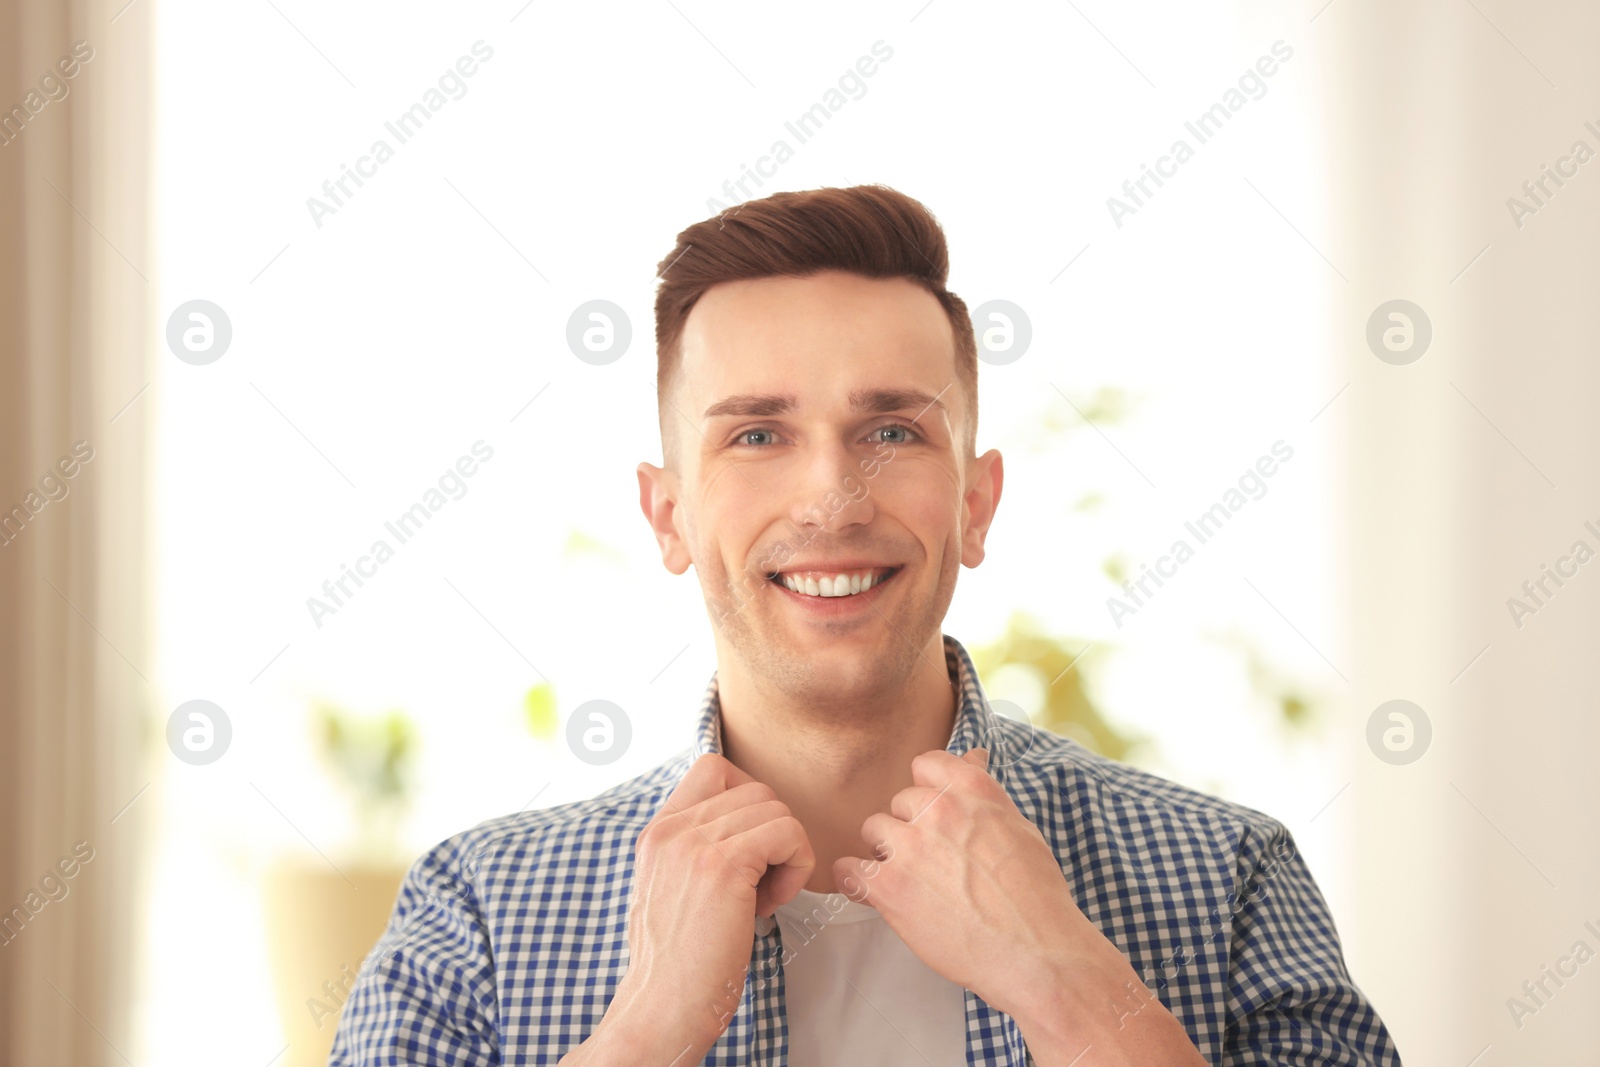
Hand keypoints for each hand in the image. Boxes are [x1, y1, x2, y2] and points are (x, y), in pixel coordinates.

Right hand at [574, 754, 813, 1065]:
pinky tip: (772, 903)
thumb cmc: (678, 962)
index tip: (751, 847)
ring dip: (787, 854)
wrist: (662, 1007)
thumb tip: (750, 827)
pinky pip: (789, 834)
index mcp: (658, 831)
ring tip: (764, 898)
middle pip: (757, 790)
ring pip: (777, 809)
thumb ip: (696, 850)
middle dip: (773, 835)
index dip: (748, 798)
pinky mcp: (724, 866)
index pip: (713, 767)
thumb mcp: (672, 888)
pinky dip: (797, 866)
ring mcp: (694, 843)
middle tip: (760, 886)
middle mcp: (671, 828)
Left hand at [831, 748, 1101, 1019]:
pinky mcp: (889, 886)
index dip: (928, 790)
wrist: (1035, 951)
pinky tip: (874, 894)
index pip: (926, 764)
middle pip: (899, 801)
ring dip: (886, 852)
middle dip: (911, 827)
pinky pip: (848, 869)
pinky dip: (856, 880)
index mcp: (971, 790)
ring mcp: (909, 847)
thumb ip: (984, 794)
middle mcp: (937, 809)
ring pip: (874, 830)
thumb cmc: (1035, 896)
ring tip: (910, 881)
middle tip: (931, 860)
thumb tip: (972, 757)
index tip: (934, 812)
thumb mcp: (1019, 828)